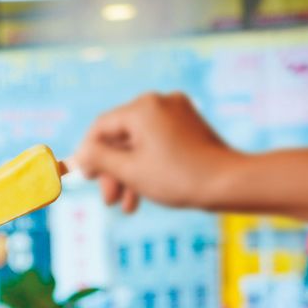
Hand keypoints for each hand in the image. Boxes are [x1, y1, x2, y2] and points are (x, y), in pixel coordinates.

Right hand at [70, 92, 242, 213]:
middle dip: (113, 171)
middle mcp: (160, 102)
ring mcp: (178, 112)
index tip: (84, 178)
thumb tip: (78, 154)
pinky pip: (158, 143)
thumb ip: (99, 160)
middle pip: (122, 137)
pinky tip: (144, 192)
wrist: (229, 182)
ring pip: (140, 143)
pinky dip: (148, 164)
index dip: (88, 154)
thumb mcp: (130, 171)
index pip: (101, 127)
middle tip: (109, 200)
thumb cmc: (178, 177)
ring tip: (127, 205)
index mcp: (142, 107)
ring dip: (129, 174)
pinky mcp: (190, 125)